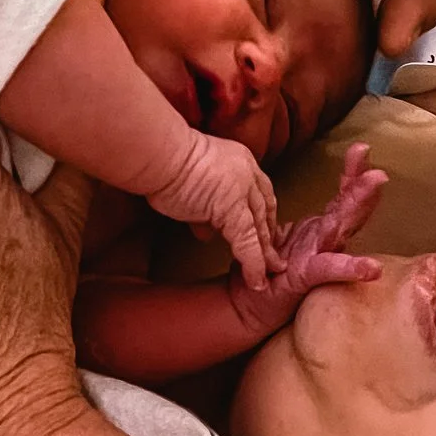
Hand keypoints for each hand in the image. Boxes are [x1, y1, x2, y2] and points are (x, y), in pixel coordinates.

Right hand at [144, 130, 277, 288]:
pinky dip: (252, 263)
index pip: (261, 192)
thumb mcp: (193, 185)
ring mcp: (242, 190)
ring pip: (259, 229)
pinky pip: (247, 242)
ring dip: (265, 255)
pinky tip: (255, 280)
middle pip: (265, 211)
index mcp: (241, 161)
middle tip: (274, 260)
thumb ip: (205, 208)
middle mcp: (248, 173)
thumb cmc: (166, 165)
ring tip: (268, 275)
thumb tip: (207, 232)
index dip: (264, 216)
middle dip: (269, 238)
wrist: (160, 155)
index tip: (265, 233)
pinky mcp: (232, 208)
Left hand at [228, 144, 388, 338]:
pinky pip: (328, 270)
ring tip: (375, 185)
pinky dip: (350, 268)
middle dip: (363, 186)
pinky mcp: (306, 278)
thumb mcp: (278, 236)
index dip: (353, 175)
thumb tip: (284, 194)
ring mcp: (318, 258)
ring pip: (341, 229)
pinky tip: (371, 268)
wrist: (246, 303)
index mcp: (318, 230)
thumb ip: (291, 221)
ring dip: (359, 206)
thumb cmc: (266, 270)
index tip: (361, 150)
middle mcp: (324, 242)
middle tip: (378, 167)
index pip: (341, 197)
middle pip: (349, 209)